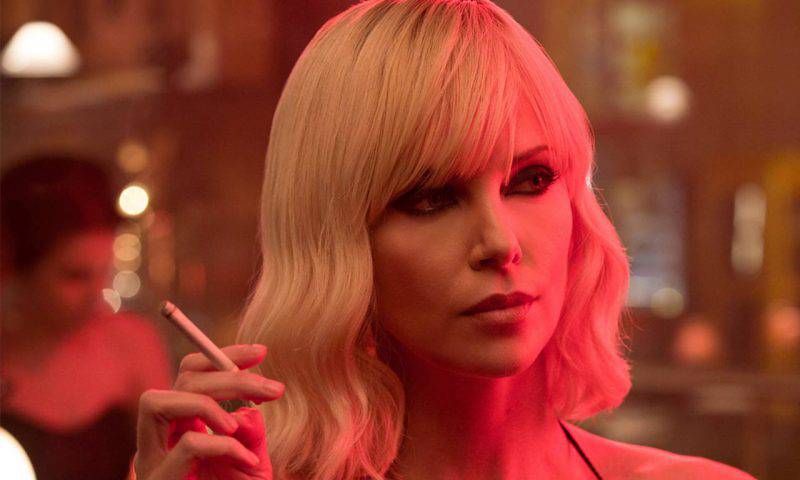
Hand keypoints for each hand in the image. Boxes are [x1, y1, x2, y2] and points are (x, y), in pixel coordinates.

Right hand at [133, 344, 283, 478]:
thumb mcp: (251, 467)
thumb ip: (249, 436)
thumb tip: (250, 409)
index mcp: (180, 429)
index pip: (190, 374)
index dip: (223, 356)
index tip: (262, 351)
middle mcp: (159, 442)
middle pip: (180, 380)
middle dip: (229, 374)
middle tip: (274, 389)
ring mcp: (152, 464)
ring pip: (157, 400)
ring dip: (206, 404)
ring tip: (237, 426)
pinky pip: (188, 446)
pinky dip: (224, 446)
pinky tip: (248, 463)